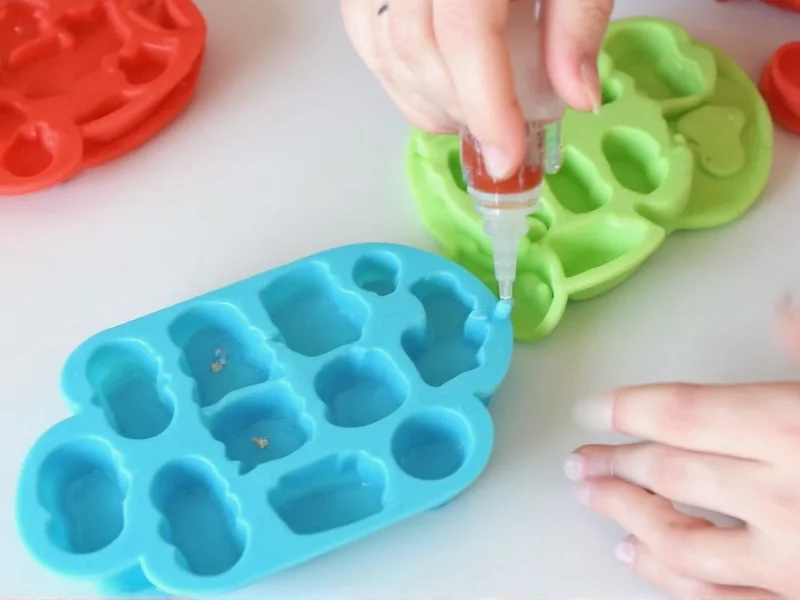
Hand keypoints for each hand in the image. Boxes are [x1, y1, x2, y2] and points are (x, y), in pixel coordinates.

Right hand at [339, 0, 611, 178]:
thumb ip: (579, 18)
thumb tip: (578, 96)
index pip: (466, 29)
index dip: (487, 102)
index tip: (508, 156)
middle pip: (416, 45)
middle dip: (459, 108)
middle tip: (499, 137)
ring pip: (381, 46)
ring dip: (425, 101)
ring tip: (469, 119)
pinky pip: (364, 34)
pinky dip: (397, 77)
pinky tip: (434, 93)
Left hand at [565, 303, 799, 599]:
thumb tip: (781, 308)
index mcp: (793, 429)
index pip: (683, 413)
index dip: (628, 409)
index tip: (590, 410)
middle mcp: (781, 495)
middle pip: (670, 474)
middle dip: (618, 463)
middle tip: (578, 459)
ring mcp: (790, 561)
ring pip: (679, 540)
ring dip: (625, 515)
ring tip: (589, 497)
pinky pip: (717, 597)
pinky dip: (667, 578)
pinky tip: (634, 557)